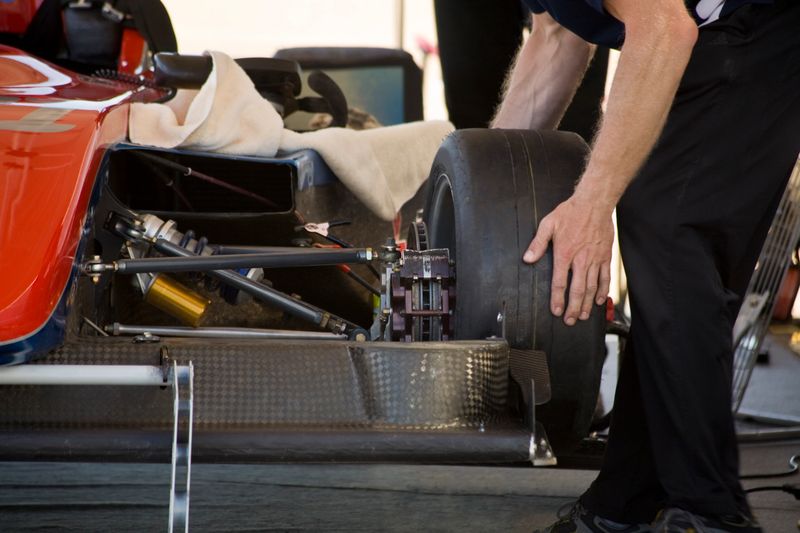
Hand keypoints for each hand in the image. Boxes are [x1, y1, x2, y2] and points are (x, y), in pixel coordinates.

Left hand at [522, 193, 613, 325]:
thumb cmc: (570, 213)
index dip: (557, 299)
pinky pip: (605, 277)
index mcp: (564, 253)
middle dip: (573, 308)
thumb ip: (537, 243)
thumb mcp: (548, 224)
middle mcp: (581, 259)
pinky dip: (602, 291)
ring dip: (586, 304)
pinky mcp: (606, 256)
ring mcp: (595, 259)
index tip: (556, 311)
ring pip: (592, 287)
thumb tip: (527, 259)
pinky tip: (598, 301)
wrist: (595, 203)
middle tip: (569, 321)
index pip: (560, 283)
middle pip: (577, 290)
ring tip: (582, 316)